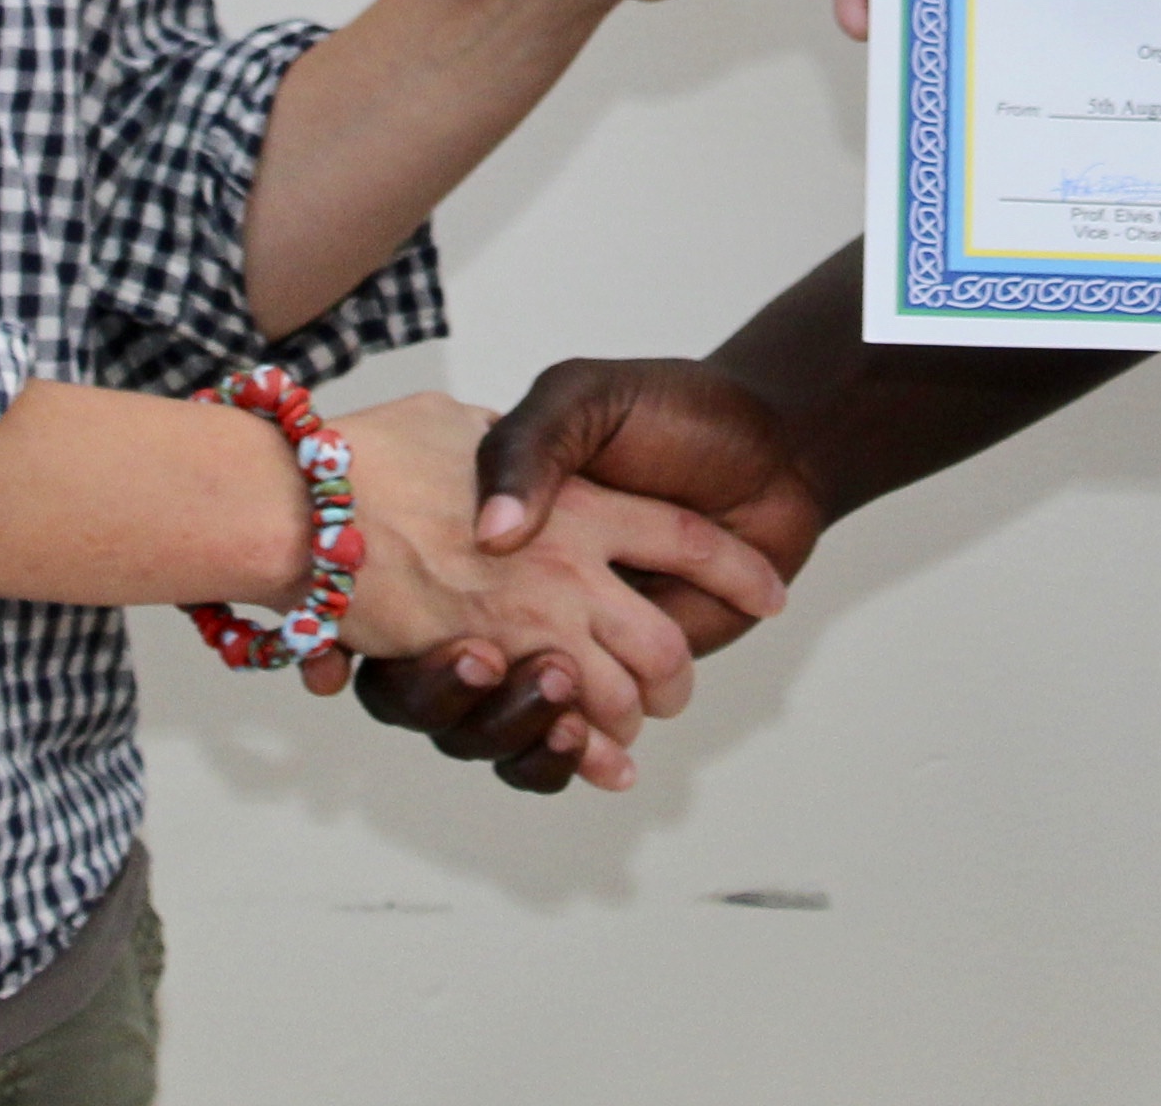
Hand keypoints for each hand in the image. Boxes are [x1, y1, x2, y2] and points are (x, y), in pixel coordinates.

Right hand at [331, 358, 833, 792]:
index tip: (398, 623)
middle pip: (465, 676)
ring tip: (563, 683)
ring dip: (538, 723)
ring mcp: (567, 639)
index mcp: (503, 528)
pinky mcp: (611, 677)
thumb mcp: (584, 399)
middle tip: (488, 655)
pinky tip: (608, 761)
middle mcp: (529, 591)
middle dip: (475, 683)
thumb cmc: (679, 411)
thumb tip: (496, 537)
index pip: (413, 586)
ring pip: (519, 718)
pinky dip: (578, 761)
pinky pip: (565, 745)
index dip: (384, 620)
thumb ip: (528, 447)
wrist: (776, 447)